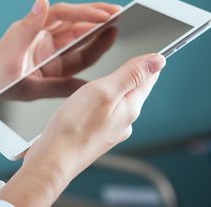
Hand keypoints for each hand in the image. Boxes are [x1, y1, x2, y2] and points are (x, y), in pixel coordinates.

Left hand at [0, 0, 120, 104]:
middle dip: (96, 19)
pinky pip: (75, 67)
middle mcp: (42, 40)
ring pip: (78, 45)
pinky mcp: (52, 73)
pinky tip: (106, 60)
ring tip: (118, 31)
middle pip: (74, 25)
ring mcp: (48, 57)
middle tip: (119, 13)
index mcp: (32, 30)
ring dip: (97, 38)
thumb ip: (29, 28)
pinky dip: (89, 63)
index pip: (62, 15)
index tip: (104, 14)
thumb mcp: (10, 53)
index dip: (84, 12)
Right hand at [0, 54, 165, 205]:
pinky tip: (88, 101)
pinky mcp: (95, 135)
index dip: (147, 61)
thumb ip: (131, 74)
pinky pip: (104, 112)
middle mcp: (125, 121)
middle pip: (135, 89)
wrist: (52, 161)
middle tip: (127, 56)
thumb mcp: (105, 91)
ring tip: (107, 76)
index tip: (145, 49)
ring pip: (118, 101)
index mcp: (131, 107)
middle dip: (131, 73)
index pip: (149, 78)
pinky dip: (99, 102)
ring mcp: (110, 130)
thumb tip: (158, 60)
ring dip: (113, 87)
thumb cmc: (74, 127)